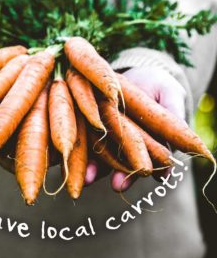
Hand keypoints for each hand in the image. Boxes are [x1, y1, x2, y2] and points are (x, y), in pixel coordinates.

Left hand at [85, 66, 186, 190]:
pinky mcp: (89, 126)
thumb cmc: (155, 84)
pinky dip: (78, 150)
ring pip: (102, 157)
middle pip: (125, 164)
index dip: (157, 170)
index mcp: (150, 142)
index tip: (154, 176)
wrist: (129, 71)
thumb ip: (175, 116)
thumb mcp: (169, 94)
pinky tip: (72, 158)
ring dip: (95, 170)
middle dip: (123, 176)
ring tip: (89, 178)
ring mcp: (107, 137)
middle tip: (119, 185)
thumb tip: (185, 146)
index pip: (154, 160)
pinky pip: (84, 140)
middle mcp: (127, 145)